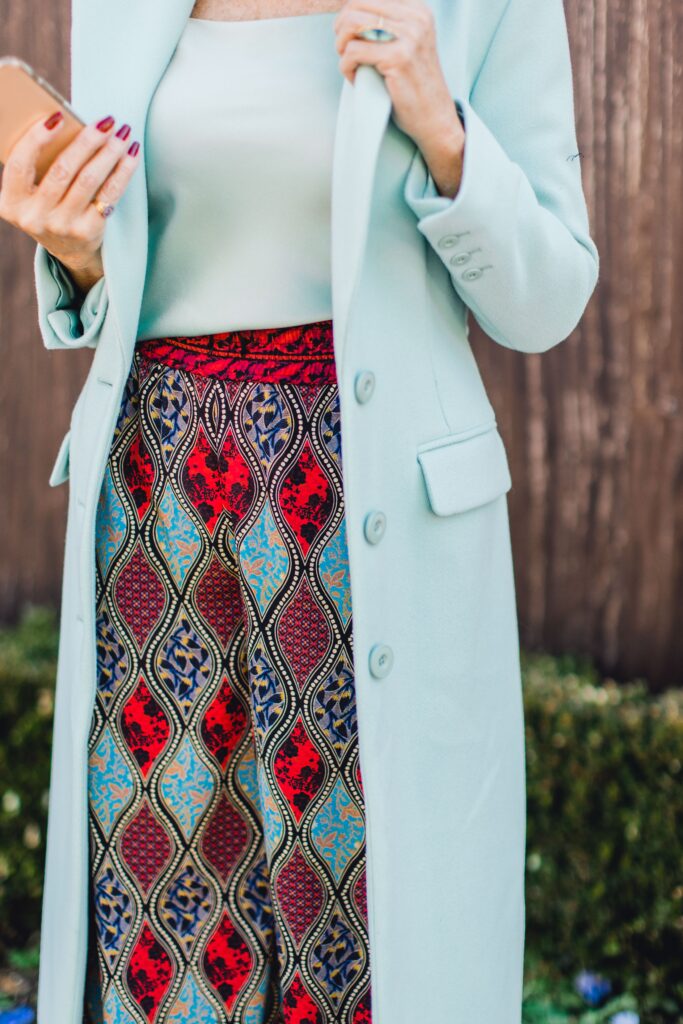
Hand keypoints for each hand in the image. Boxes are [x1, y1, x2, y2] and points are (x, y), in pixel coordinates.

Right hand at [0, 111, 140, 292]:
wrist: (69, 249)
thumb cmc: (50, 205)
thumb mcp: (34, 192)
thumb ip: (40, 165)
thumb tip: (69, 124)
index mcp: (12, 203)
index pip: (20, 164)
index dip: (37, 138)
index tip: (58, 116)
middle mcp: (34, 218)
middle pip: (62, 170)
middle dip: (87, 141)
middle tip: (107, 120)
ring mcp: (61, 227)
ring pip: (88, 181)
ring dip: (109, 153)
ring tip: (123, 134)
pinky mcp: (87, 232)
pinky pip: (108, 195)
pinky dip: (122, 172)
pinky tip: (131, 155)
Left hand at [333, 0, 464, 197]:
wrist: (435, 119)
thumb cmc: (414, 87)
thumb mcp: (406, 45)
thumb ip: (385, 27)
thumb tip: (348, 15)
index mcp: (417, 10)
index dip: (350, 15)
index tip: (351, 38)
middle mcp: (415, 18)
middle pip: (356, 5)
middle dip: (341, 29)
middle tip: (344, 51)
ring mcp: (409, 36)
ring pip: (352, 23)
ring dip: (341, 46)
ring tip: (350, 64)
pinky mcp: (398, 58)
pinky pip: (353, 52)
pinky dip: (346, 67)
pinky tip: (356, 78)